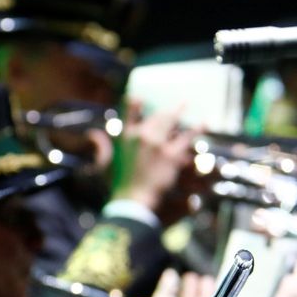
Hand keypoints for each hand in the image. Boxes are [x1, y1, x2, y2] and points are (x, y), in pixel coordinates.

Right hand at [113, 100, 197, 224]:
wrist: (133, 199)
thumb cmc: (118, 184)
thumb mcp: (105, 163)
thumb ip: (101, 146)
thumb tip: (93, 134)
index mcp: (125, 137)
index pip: (129, 113)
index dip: (134, 103)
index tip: (137, 96)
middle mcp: (141, 136)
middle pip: (155, 116)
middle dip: (163, 111)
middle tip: (171, 106)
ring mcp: (157, 143)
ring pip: (171, 122)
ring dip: (178, 111)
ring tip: (184, 104)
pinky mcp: (171, 154)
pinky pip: (186, 137)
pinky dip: (196, 129)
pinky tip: (203, 123)